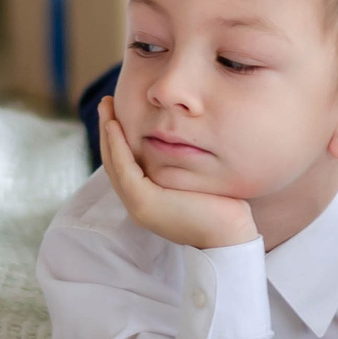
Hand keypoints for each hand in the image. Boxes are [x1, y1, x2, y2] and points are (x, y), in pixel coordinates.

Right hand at [98, 97, 257, 250]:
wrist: (231, 235)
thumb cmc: (223, 207)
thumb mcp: (195, 179)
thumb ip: (182, 163)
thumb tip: (187, 139)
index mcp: (148, 200)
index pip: (125, 165)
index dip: (118, 139)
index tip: (118, 112)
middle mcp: (138, 204)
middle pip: (113, 162)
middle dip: (108, 131)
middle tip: (107, 103)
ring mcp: (138, 205)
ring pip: (114, 163)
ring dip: (108, 133)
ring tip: (107, 107)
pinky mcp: (144, 202)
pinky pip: (124, 168)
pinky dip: (117, 145)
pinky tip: (115, 125)